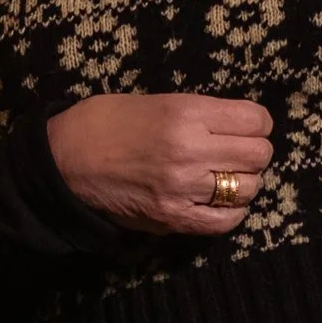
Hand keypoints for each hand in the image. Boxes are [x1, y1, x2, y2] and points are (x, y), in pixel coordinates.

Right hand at [47, 90, 272, 237]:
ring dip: (242, 182)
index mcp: (186, 113)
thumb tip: (239, 126)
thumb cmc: (106, 123)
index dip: (256, 123)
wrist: (63, 161)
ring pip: (248, 188)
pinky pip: (226, 221)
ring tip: (223, 176)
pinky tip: (220, 201)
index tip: (245, 127)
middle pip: (258, 154)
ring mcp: (183, 188)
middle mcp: (190, 151)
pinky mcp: (173, 218)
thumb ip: (200, 114)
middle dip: (252, 152)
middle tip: (234, 152)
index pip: (256, 120)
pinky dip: (231, 211)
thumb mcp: (157, 101)